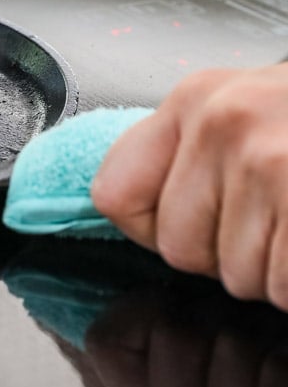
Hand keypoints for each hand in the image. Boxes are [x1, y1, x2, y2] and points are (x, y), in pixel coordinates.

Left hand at [91, 64, 287, 308]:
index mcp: (197, 99)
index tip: (193, 223)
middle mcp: (225, 124)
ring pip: (239, 277)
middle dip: (230, 256)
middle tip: (281, 220)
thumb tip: (147, 226)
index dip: (152, 229)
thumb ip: (193, 157)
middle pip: (179, 250)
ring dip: (279, 272)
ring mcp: (271, 162)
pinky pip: (284, 287)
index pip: (115, 195)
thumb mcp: (254, 113)